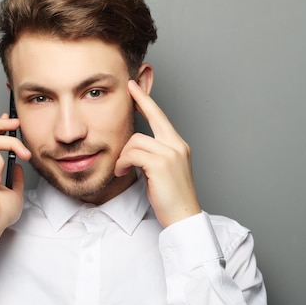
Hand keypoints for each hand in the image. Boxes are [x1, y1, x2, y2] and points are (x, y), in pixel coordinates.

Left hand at [115, 80, 200, 227]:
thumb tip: (134, 147)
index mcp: (178, 146)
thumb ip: (154, 154)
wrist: (183, 216)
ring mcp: (170, 154)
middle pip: (151, 119)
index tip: (135, 87)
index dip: (147, 101)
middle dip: (139, 102)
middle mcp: (177, 145)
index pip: (161, 117)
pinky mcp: (160, 164)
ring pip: (135, 141)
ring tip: (122, 169)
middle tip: (128, 89)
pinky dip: (123, 163)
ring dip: (124, 155)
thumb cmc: (171, 198)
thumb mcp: (163, 171)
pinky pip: (132, 154)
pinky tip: (122, 173)